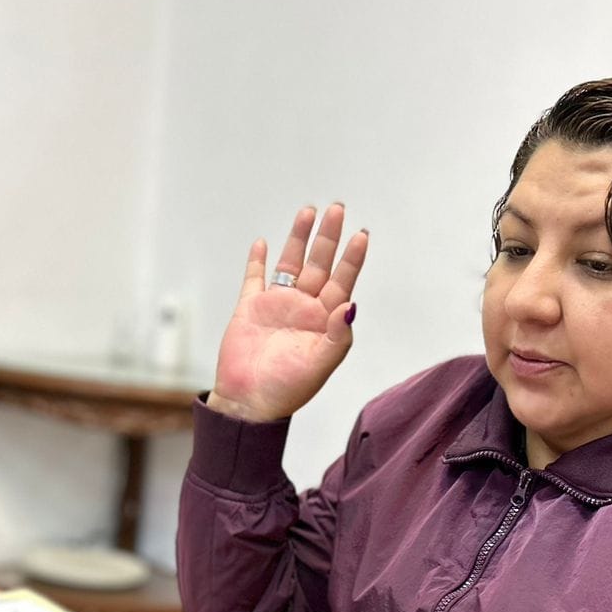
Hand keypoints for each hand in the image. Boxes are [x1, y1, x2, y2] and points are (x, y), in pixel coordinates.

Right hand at [207, 203, 368, 422]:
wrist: (249, 403)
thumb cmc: (287, 389)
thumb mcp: (321, 364)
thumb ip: (338, 334)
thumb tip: (350, 305)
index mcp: (323, 320)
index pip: (342, 281)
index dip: (352, 259)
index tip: (361, 235)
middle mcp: (303, 308)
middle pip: (319, 264)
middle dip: (328, 237)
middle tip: (337, 209)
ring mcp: (277, 305)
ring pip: (290, 264)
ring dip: (299, 238)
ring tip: (308, 212)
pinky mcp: (250, 308)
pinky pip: (255, 279)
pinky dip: (257, 261)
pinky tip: (262, 243)